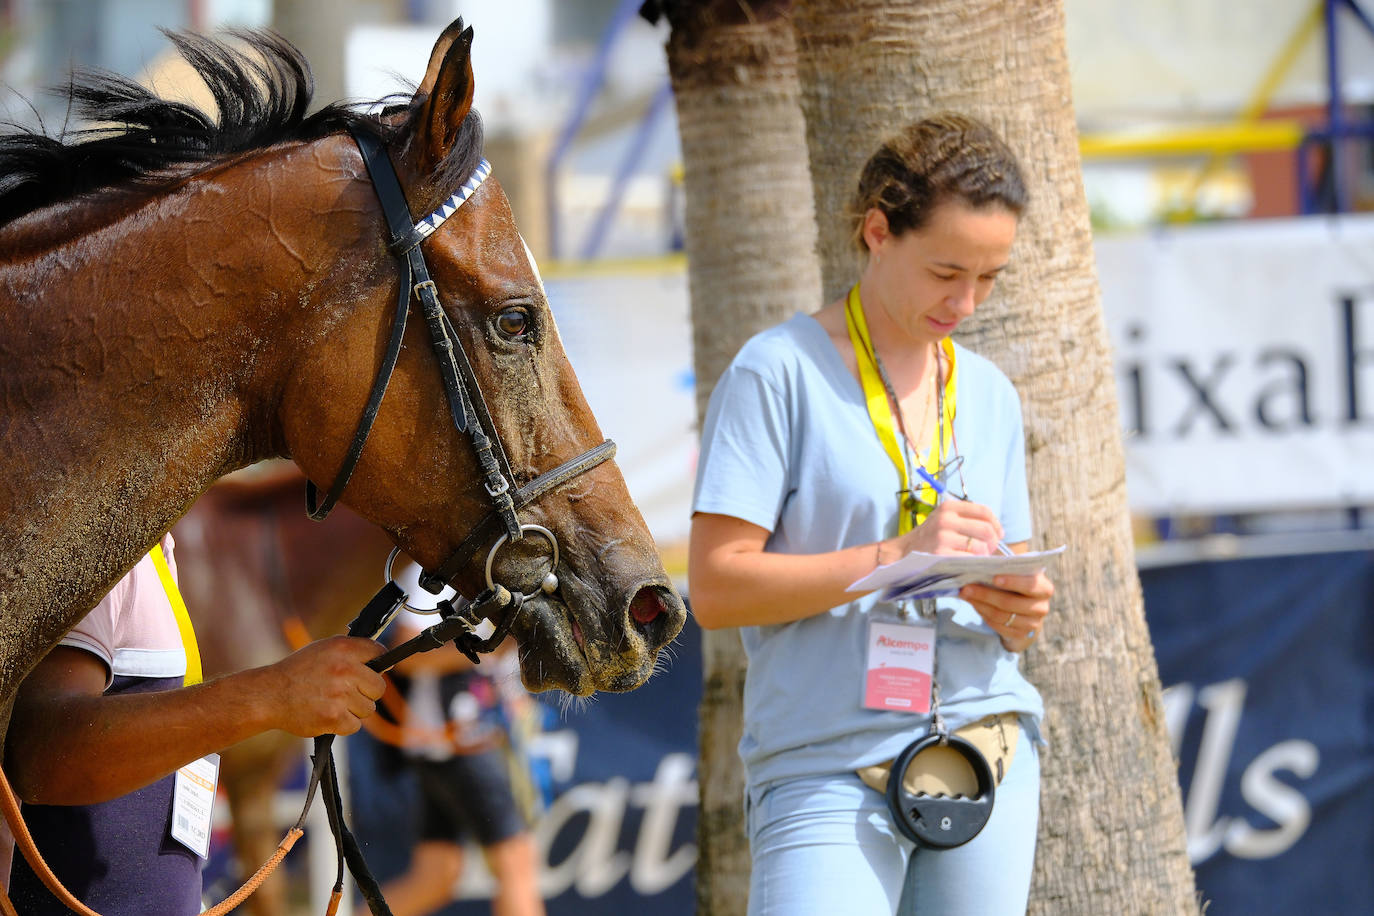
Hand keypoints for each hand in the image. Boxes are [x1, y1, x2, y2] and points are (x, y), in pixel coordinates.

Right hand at [262, 636, 386, 736]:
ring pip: (368, 709)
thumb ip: (352, 652)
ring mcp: (340, 694)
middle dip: (367, 692)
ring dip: (354, 710)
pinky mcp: (333, 717)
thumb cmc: (298, 672)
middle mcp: (344, 669)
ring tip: (332, 703)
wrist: (269, 694)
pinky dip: (343, 724)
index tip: (374, 670)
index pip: (379, 653)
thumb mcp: (323, 650)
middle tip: (348, 693)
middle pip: (379, 687)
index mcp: (343, 648)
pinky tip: (328, 715)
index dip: (380, 663)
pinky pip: (354, 725)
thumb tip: (385, 662)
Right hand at [890, 500, 1004, 558]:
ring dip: (984, 556)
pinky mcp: (941, 555)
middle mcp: (945, 520)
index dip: (996, 524)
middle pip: (986, 530)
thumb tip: (997, 531)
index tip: (998, 534)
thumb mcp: (944, 519)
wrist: (903, 552)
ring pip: (980, 547)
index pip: (984, 511)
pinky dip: (974, 564)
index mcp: (949, 507)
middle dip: (993, 543)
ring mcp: (942, 538)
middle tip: (990, 550)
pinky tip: (970, 565)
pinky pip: (969, 560)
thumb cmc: (930, 538)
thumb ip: (967, 519)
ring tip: (978, 558)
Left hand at [959, 570, 1052, 652]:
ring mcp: (1032, 623)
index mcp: (1043, 588)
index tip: (994, 578)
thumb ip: (1005, 567)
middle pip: (1010, 603)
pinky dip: (984, 615)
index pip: (1030, 585)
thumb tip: (982, 560)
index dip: (1012, 582)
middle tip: (966, 587)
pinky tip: (974, 605)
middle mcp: (1041, 607)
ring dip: (980, 605)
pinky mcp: (1020, 634)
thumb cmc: (1017, 583)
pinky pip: (998, 626)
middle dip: (986, 594)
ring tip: (965, 595)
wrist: (1025, 608)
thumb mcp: (1017, 573)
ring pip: (1001, 616)